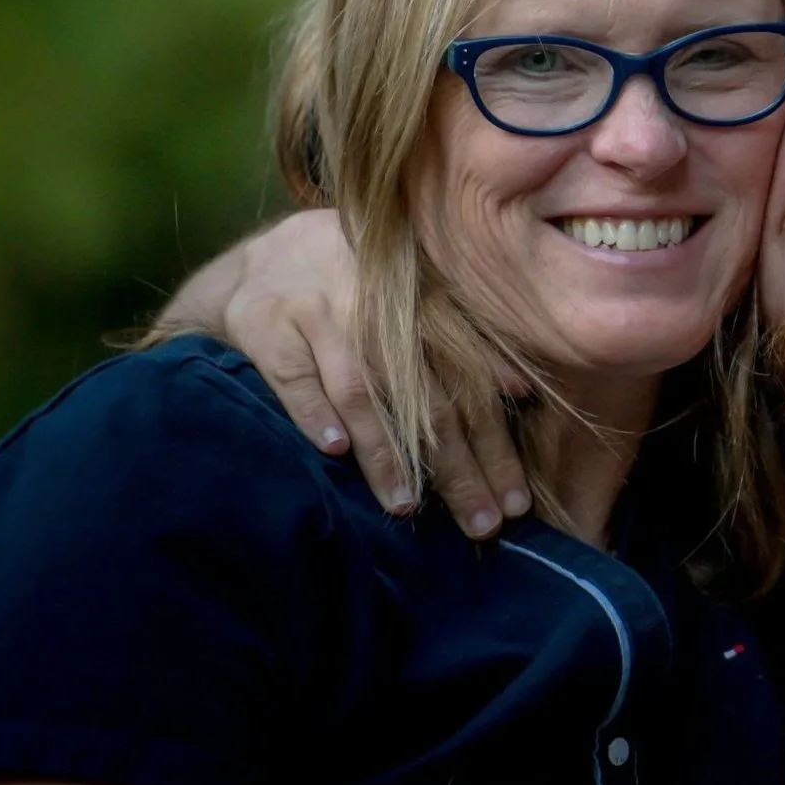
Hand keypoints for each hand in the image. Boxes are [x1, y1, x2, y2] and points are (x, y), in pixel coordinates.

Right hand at [208, 210, 528, 534]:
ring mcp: (322, 314)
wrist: (264, 261)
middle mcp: (380, 308)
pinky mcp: (268, 324)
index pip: (471, 387)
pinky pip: (294, 375)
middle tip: (479, 523)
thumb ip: (467, 344)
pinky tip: (333, 451)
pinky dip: (313, 412)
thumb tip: (520, 391)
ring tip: (405, 504)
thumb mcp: (414, 304)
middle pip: (426, 399)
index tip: (515, 502)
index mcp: (425, 306)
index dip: (495, 446)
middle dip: (456, 467)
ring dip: (384, 451)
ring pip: (360, 391)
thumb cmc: (356, 292)